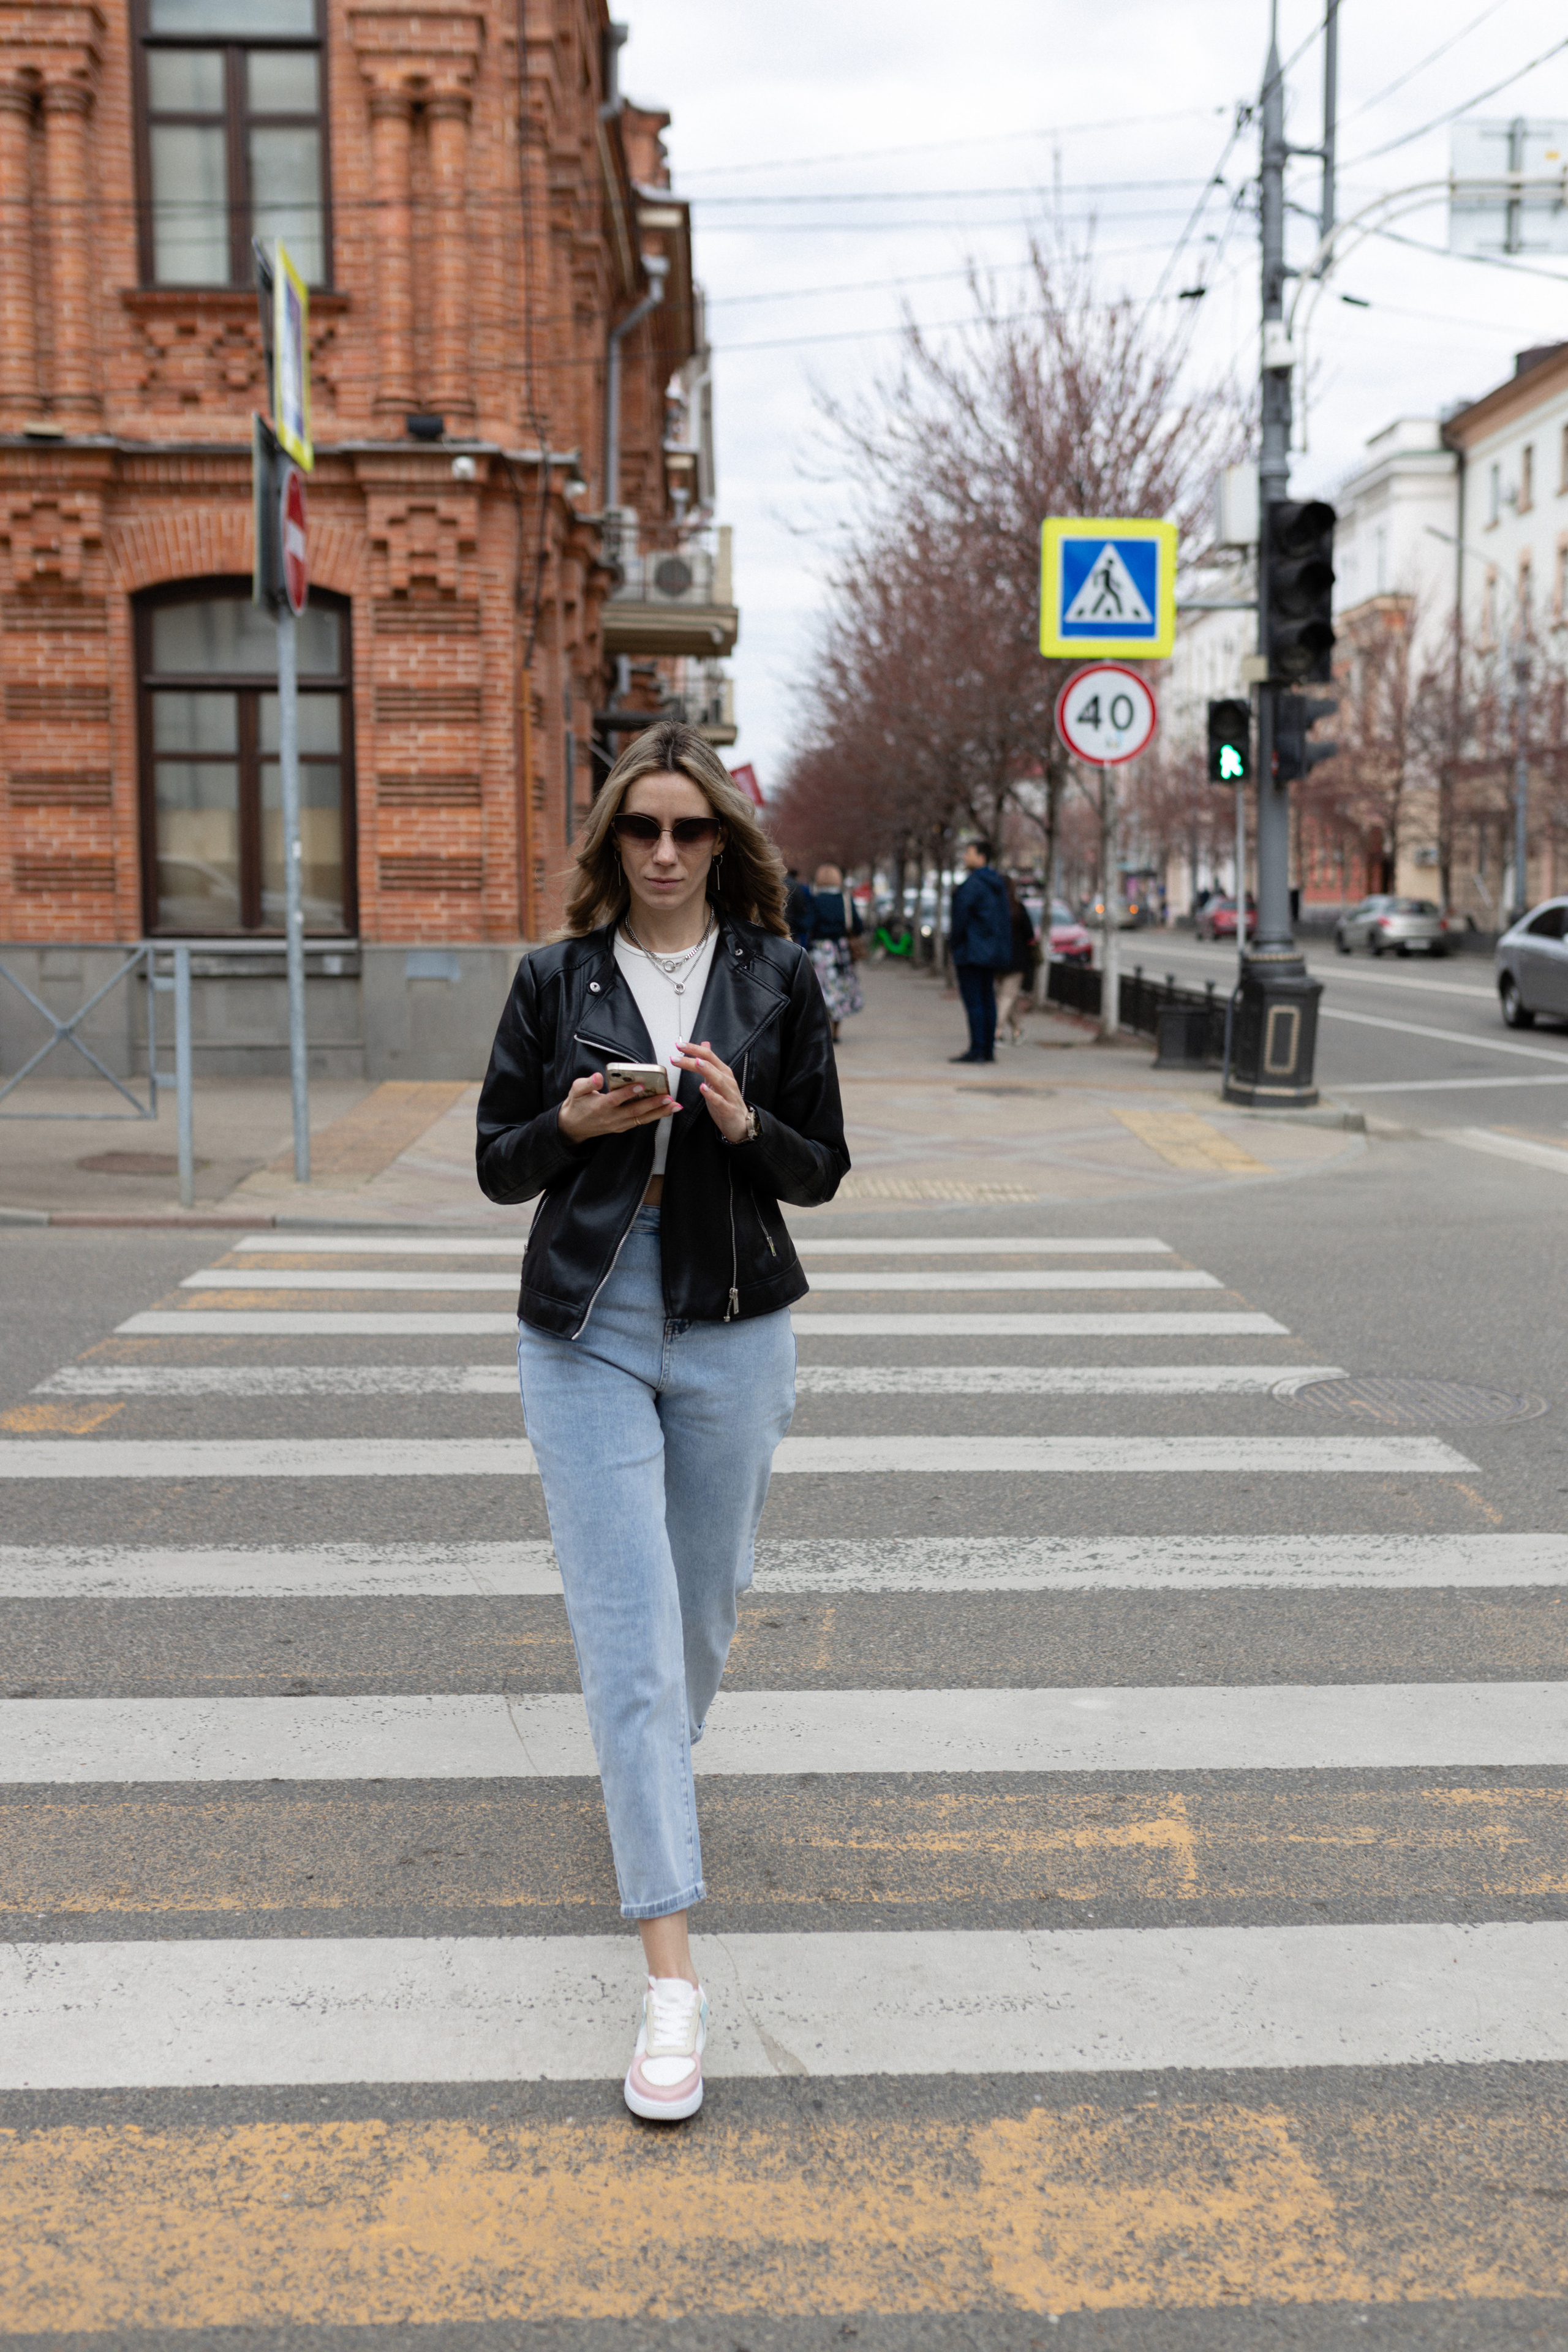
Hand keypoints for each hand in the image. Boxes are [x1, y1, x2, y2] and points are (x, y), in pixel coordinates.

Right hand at [556, 1071, 677, 1144]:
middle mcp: (611, 1117)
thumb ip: (587, 1083)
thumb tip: (598, 1077)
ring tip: (674, 1106)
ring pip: (641, 1119)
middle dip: (653, 1104)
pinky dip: (655, 1117)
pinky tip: (667, 1111)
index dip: (628, 1093)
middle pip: (634, 1111)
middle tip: (668, 1097)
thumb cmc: (577, 1105)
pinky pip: (641, 1122)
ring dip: (659, 1112)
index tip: (641, 1084)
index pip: (616, 1099)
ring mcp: (618, 1124)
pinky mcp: (623, 1127)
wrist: (573, 1126)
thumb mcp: (576, 1090)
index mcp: (600, 1106)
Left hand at [673, 1038, 749, 1142]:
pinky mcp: (728, 1109)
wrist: (741, 1123)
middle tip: (678, 1053)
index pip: (709, 1055)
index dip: (694, 1049)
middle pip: (711, 1065)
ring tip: (696, 1062)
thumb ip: (710, 1063)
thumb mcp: (717, 1079)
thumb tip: (705, 1045)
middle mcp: (727, 1080)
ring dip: (707, 1070)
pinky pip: (719, 1100)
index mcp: (723, 1072)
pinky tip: (703, 1088)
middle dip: (694, 1057)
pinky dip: (711, 1094)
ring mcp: (729, 1094)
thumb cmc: (727, 1101)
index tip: (679, 1045)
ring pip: (718, 1079)